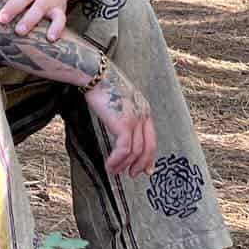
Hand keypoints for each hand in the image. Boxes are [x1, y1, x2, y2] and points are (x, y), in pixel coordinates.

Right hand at [85, 64, 155, 178]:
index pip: (151, 138)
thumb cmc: (104, 85)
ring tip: (114, 171)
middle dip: (140, 164)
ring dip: (124, 165)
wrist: (97, 74)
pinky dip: (117, 160)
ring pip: (135, 152)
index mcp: (144, 109)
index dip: (148, 156)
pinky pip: (124, 149)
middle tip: (132, 174)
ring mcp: (135, 120)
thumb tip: (124, 132)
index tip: (145, 169)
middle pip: (148, 147)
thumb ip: (126, 116)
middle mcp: (143, 114)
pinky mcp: (124, 124)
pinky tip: (109, 165)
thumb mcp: (121, 100)